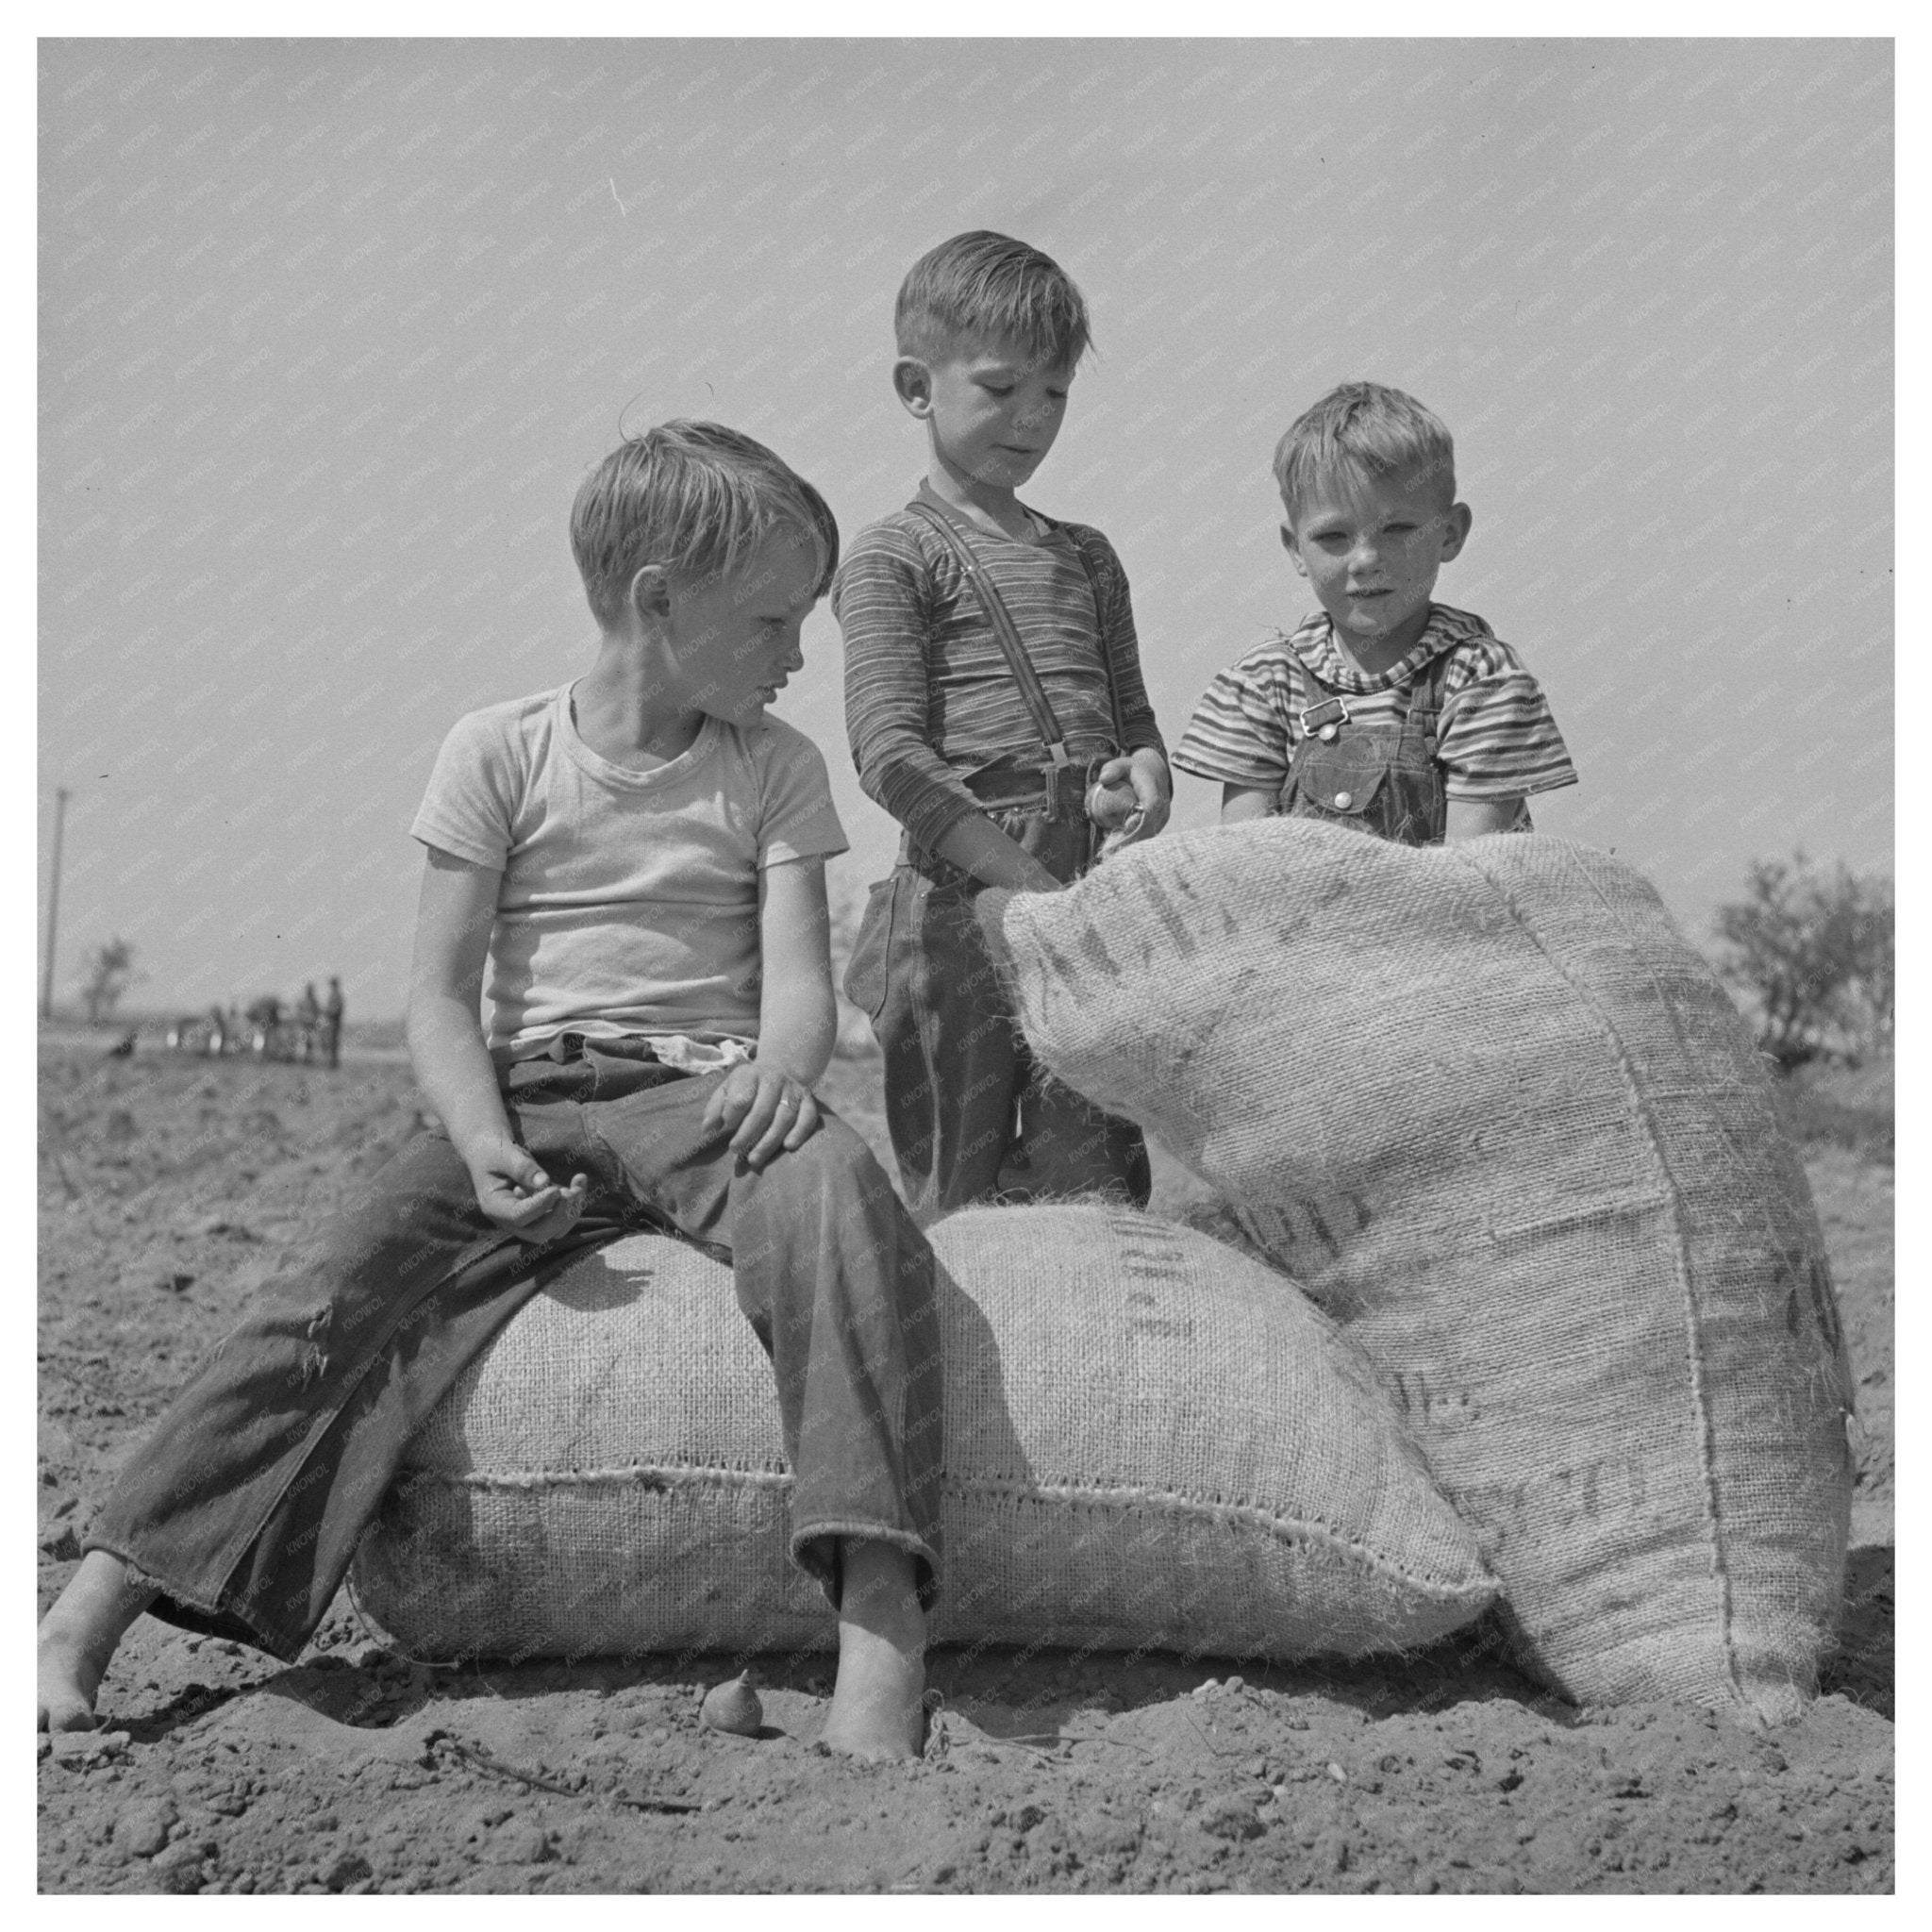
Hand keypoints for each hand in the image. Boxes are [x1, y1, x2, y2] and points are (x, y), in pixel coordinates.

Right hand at [464, 1135, 590, 1243]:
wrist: (493, 1151)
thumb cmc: (494, 1150)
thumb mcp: (504, 1154)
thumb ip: (522, 1168)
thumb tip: (544, 1183)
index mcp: (494, 1207)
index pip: (518, 1217)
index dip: (540, 1207)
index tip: (556, 1190)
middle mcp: (509, 1220)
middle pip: (538, 1234)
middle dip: (559, 1216)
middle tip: (569, 1191)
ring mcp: (527, 1220)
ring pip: (555, 1230)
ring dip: (572, 1211)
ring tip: (577, 1185)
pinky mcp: (542, 1213)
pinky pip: (563, 1217)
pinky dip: (576, 1202)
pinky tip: (580, 1179)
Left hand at [702, 1063, 821, 1170]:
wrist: (778, 1071)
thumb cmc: (746, 1088)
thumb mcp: (727, 1090)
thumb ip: (715, 1109)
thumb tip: (707, 1130)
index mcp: (750, 1074)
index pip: (741, 1098)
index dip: (732, 1116)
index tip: (727, 1128)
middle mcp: (774, 1079)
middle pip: (762, 1111)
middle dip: (747, 1134)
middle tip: (735, 1150)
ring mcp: (793, 1090)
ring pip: (784, 1117)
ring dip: (769, 1141)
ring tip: (754, 1159)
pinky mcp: (808, 1101)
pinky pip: (808, 1118)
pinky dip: (800, 1132)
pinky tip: (789, 1147)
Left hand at [1094, 749, 1171, 847]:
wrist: (1155, 772)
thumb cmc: (1135, 770)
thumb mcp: (1123, 764)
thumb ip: (1112, 769)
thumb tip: (1103, 779)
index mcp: (1155, 790)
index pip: (1151, 807)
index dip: (1139, 819)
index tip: (1124, 827)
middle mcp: (1163, 806)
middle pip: (1150, 826)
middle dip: (1131, 838)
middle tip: (1111, 847)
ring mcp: (1162, 817)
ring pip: (1149, 834)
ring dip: (1131, 843)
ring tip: (1112, 850)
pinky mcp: (1159, 824)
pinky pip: (1147, 835)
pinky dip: (1134, 841)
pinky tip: (1118, 846)